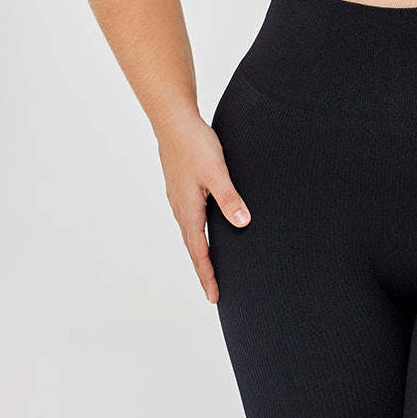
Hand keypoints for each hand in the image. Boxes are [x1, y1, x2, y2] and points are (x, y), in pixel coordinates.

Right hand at [155, 110, 250, 302]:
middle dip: (203, 271)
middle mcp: (181, 209)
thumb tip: (243, 224)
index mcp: (189, 210)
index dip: (208, 275)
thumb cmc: (195, 144)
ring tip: (209, 268)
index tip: (214, 297)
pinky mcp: (182, 188)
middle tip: (213, 293)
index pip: (199, 252)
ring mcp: (180, 199)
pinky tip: (205, 231)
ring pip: (191, 234)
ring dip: (199, 253)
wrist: (173, 120)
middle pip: (193, 248)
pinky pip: (190, 220)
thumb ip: (230, 198)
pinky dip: (197, 235)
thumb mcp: (217, 172)